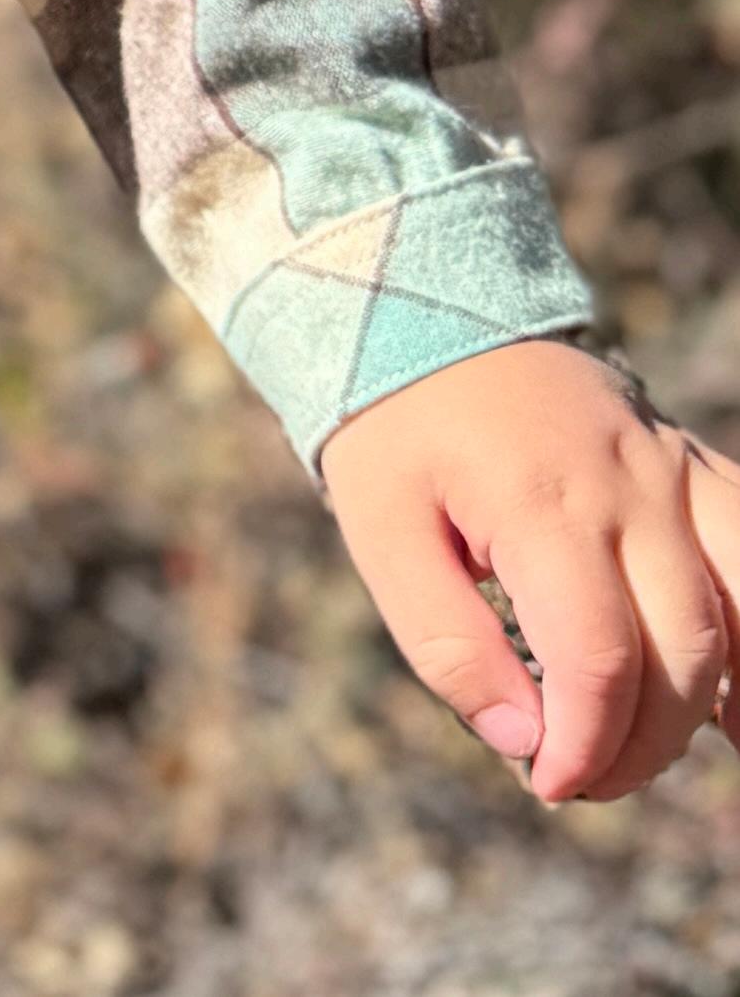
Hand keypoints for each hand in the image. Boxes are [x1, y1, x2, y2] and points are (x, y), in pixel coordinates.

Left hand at [319, 336, 739, 801]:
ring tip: (645, 740)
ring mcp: (673, 470)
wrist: (427, 302)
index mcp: (543, 501)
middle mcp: (630, 485)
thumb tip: (522, 745)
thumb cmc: (394, 424)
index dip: (586, 748)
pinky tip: (730, 703)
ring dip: (712, 700)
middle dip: (642, 744)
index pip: (600, 663)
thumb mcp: (379, 530)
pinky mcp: (692, 465)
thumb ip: (446, 645)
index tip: (546, 781)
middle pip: (684, 654)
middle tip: (580, 775)